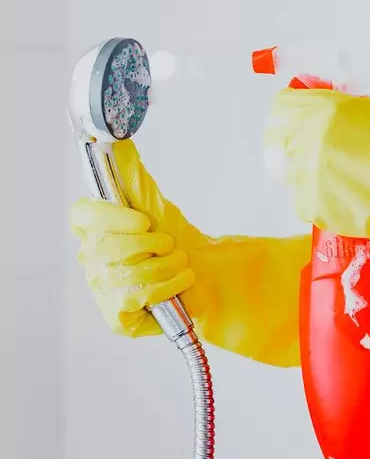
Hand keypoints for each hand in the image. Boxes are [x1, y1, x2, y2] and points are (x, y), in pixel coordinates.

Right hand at [70, 141, 198, 335]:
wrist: (197, 271)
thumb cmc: (170, 236)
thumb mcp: (153, 204)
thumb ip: (134, 175)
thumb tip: (121, 139)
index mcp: (93, 229)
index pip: (82, 216)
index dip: (110, 218)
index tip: (143, 220)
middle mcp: (91, 260)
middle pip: (108, 249)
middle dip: (149, 245)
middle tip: (170, 243)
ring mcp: (102, 290)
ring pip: (126, 276)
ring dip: (164, 266)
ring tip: (183, 262)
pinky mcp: (118, 319)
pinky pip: (136, 302)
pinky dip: (166, 289)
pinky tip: (181, 282)